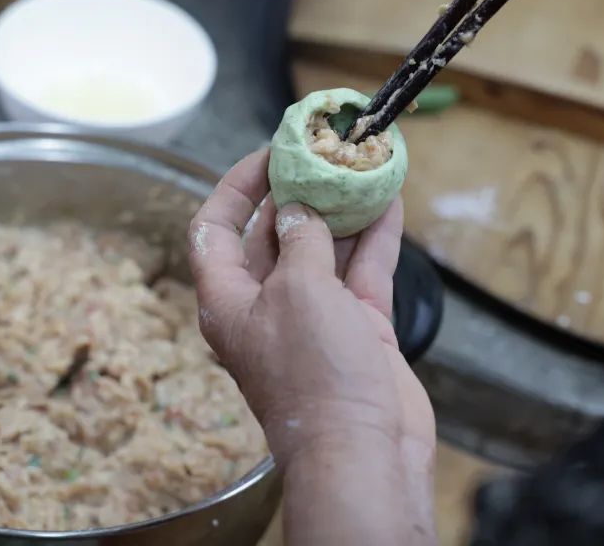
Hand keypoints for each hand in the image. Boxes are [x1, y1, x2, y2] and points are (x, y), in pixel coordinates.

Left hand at [188, 149, 435, 545]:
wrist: (362, 451)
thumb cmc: (314, 375)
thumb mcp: (298, 291)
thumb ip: (299, 241)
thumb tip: (297, 210)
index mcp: (228, 298)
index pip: (214, 228)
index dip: (234, 186)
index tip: (268, 154)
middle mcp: (265, 304)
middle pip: (271, 234)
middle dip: (295, 191)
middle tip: (320, 153)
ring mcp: (312, 317)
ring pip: (323, 248)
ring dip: (340, 209)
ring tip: (359, 166)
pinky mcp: (356, 329)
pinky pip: (362, 272)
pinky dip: (374, 238)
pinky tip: (389, 202)